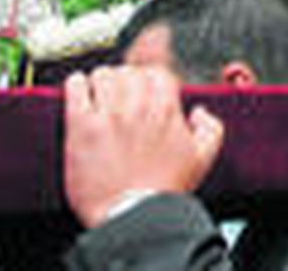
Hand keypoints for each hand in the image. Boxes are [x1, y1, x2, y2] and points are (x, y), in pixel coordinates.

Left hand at [64, 66, 224, 229]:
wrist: (132, 217)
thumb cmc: (164, 190)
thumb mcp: (203, 158)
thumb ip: (211, 128)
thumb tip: (199, 112)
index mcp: (166, 108)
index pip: (156, 72)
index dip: (149, 79)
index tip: (143, 89)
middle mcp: (137, 106)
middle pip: (129, 71)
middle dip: (125, 82)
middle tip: (121, 98)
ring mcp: (108, 114)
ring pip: (103, 74)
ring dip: (101, 83)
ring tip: (99, 97)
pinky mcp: (81, 126)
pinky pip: (76, 87)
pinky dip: (77, 85)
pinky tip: (80, 94)